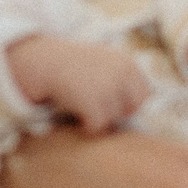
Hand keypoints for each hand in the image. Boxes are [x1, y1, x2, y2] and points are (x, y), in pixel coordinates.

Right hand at [5, 33, 149, 131]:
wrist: (42, 61)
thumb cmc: (70, 64)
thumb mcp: (102, 60)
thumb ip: (121, 77)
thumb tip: (144, 102)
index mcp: (126, 62)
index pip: (144, 94)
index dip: (127, 101)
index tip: (109, 100)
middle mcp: (121, 73)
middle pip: (132, 109)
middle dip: (116, 111)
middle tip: (94, 104)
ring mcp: (108, 88)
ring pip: (114, 119)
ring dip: (98, 118)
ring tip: (81, 104)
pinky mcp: (93, 102)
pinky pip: (98, 126)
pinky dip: (87, 126)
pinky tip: (77, 116)